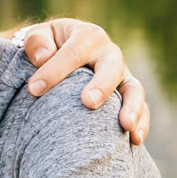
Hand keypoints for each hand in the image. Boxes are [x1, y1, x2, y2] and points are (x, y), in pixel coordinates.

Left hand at [17, 18, 150, 144]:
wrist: (61, 53)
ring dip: (132, 107)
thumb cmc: (47, 47)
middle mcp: (109, 54)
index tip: (34, 90)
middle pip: (111, 68)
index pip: (73, 53)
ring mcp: (122, 76)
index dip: (54, 71)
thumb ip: (36, 42)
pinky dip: (141, 123)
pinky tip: (135, 140)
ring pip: (134, 89)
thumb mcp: (37, 37)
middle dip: (101, 85)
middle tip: (88, 103)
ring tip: (125, 125)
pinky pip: (141, 110)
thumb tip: (43, 57)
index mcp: (87, 37)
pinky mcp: (127, 96)